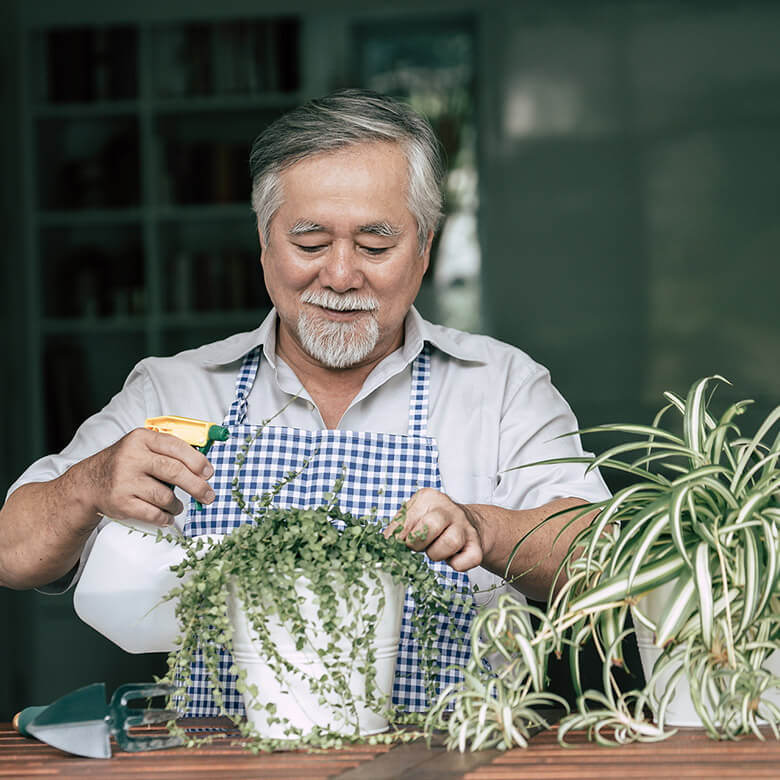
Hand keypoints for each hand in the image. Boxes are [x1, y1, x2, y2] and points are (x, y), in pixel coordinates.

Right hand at [78, 428, 215, 527]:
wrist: (89, 483)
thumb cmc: (124, 464)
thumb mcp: (142, 447)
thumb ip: (169, 450)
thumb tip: (203, 464)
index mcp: (141, 439)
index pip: (177, 447)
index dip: (197, 461)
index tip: (209, 472)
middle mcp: (132, 457)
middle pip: (175, 472)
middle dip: (197, 486)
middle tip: (208, 495)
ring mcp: (125, 481)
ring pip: (165, 496)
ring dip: (177, 504)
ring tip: (177, 505)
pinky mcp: (121, 502)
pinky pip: (153, 513)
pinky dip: (165, 517)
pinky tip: (167, 515)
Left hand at [384, 487, 483, 571]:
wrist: (467, 522)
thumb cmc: (432, 521)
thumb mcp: (413, 516)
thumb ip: (397, 528)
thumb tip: (383, 545)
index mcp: (428, 498)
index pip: (406, 521)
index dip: (399, 538)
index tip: (399, 543)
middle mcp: (449, 509)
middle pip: (429, 526)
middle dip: (417, 543)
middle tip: (416, 546)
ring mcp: (465, 526)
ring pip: (449, 543)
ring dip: (436, 554)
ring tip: (434, 550)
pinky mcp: (476, 545)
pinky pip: (464, 562)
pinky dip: (456, 565)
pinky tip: (452, 557)